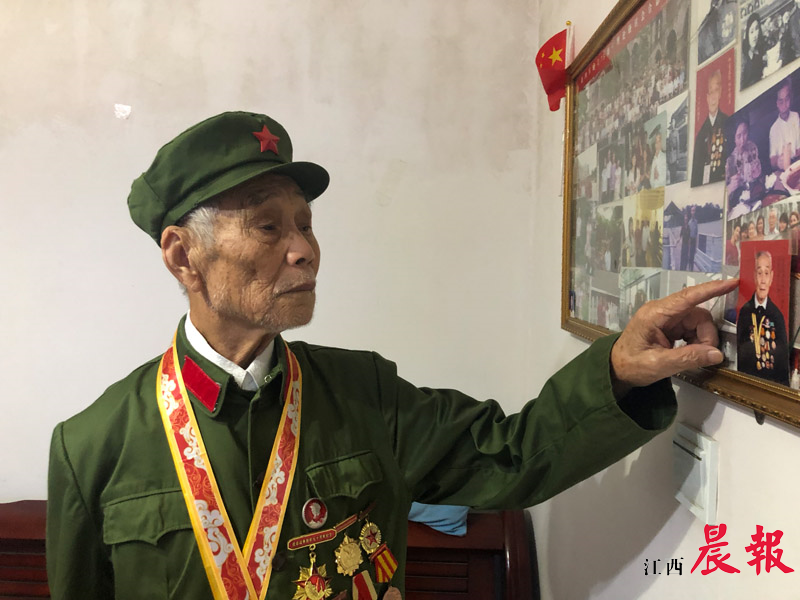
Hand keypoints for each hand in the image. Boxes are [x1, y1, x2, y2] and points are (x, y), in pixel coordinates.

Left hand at [610, 278, 738, 395]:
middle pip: (698, 315)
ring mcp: (666, 318)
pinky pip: (693, 329)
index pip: (687, 297)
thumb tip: (716, 354)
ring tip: (692, 357)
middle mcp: (662, 311)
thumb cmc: (631, 365)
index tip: (732, 282)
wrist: (616, 369)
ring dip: (702, 340)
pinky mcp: (670, 326)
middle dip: (706, 335)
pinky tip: (688, 353)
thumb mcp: (658, 365)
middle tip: (703, 356)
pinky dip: (696, 342)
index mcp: (655, 314)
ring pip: (698, 323)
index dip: (711, 290)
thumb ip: (687, 358)